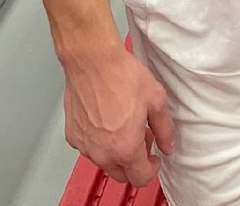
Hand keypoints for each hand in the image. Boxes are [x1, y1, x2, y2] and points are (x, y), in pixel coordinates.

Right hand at [63, 45, 174, 185]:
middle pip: (121, 175)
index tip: (154, 157)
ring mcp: (85, 146)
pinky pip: (90, 147)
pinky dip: (100, 141)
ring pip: (104, 161)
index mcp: (125, 148)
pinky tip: (107, 118)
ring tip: (124, 124)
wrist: (92, 60)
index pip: (140, 178)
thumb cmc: (122, 75)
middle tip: (141, 137)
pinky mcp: (73, 136)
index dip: (152, 169)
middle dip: (135, 162)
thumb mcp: (156, 99)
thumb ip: (164, 128)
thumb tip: (167, 145)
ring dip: (116, 152)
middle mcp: (102, 153)